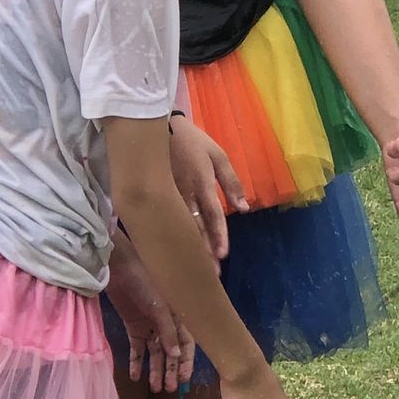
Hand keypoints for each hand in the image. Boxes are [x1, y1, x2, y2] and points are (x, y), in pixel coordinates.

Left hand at [106, 239, 195, 391]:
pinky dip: (136, 362)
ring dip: (156, 370)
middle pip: (171, 352)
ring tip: (155, 388)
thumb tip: (176, 356)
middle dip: (171, 370)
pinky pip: (137, 348)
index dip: (186, 362)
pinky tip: (135, 376)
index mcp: (178, 315)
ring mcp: (149, 324)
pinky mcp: (132, 325)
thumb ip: (168, 330)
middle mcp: (166, 322)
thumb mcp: (159, 305)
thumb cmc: (144, 280)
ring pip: (155, 353)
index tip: (184, 380)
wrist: (118, 266)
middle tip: (169, 389)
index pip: (187, 344)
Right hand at [169, 119, 247, 260]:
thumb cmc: (191, 141)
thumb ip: (232, 182)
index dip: (218, 235)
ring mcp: (167, 196)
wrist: (156, 127)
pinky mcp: (155, 195)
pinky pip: (167, 219)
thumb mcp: (218, 155)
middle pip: (196, 228)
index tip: (223, 255)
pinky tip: (176, 248)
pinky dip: (173, 234)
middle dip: (204, 250)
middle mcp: (185, 194)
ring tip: (196, 266)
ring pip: (180, 227)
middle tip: (211, 272)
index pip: (212, 215)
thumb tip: (244, 207)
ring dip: (189, 246)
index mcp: (202, 183)